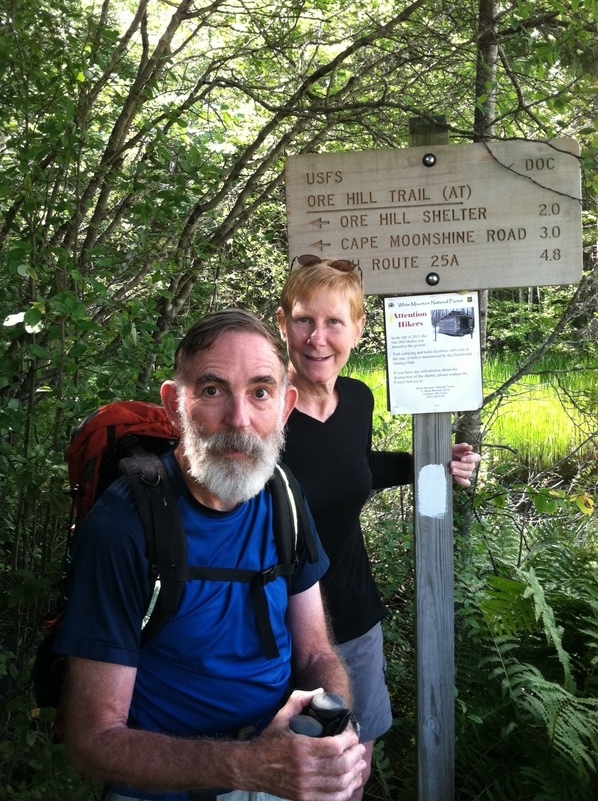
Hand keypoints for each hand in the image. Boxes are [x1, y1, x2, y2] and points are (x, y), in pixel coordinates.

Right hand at [246, 690, 365, 800]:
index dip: (348, 741)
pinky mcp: (303, 799)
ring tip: (360, 764)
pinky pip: (331, 798)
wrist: (251, 767)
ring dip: (354, 774)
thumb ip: (300, 700)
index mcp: (300, 747)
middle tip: (360, 749)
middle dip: (355, 756)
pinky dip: (345, 792)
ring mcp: (304, 787)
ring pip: (339, 783)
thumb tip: (320, 691)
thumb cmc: (268, 740)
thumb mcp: (282, 716)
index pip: (334, 746)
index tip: (352, 735)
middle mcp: (304, 769)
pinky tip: (351, 783)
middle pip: (341, 765)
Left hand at [449, 443, 480, 487]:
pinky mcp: (463, 480)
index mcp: (470, 456)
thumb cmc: (449, 453)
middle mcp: (471, 465)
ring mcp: (467, 473)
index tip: (462, 458)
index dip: (471, 459)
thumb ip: (461, 447)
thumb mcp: (453, 448)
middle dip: (460, 465)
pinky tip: (454, 477)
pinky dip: (461, 481)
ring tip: (451, 470)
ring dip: (459, 472)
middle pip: (471, 466)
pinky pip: (466, 483)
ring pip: (468, 474)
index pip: (477, 458)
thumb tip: (470, 447)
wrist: (440, 461)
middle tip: (451, 464)